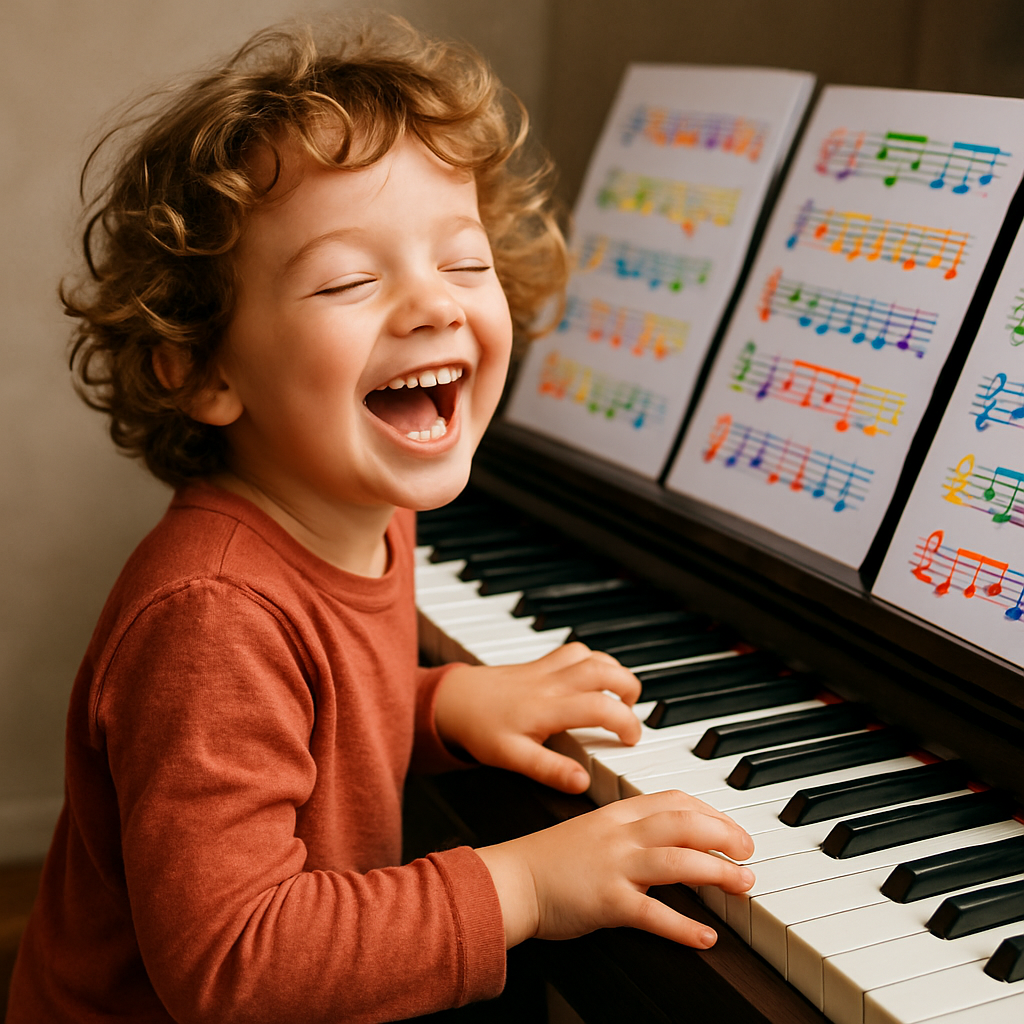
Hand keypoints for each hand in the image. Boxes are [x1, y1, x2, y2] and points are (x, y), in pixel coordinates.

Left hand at [434, 642, 641, 792]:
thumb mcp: (513, 758)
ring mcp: (546, 669)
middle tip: (633, 711)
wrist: (454, 700)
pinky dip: (594, 659)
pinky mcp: (540, 662)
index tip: (631, 739)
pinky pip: (574, 650)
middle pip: (602, 670)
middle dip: (629, 687)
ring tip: (621, 693)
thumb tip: (582, 782)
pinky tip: (594, 676)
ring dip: (614, 670)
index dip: (625, 722)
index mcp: (547, 708)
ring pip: (591, 655)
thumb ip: (549, 769)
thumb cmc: (481, 729)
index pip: (600, 707)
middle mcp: (551, 683)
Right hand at [475, 790, 755, 948]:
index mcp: (617, 813)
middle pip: (683, 823)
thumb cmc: (549, 859)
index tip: (731, 827)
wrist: (512, 880)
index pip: (674, 800)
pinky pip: (653, 913)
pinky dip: (683, 926)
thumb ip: (628, 830)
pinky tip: (706, 937)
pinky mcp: (607, 902)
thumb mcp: (593, 830)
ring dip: (717, 872)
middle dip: (724, 835)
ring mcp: (613, 866)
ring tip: (744, 885)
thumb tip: (669, 839)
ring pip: (676, 860)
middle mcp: (619, 834)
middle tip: (748, 852)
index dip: (710, 811)